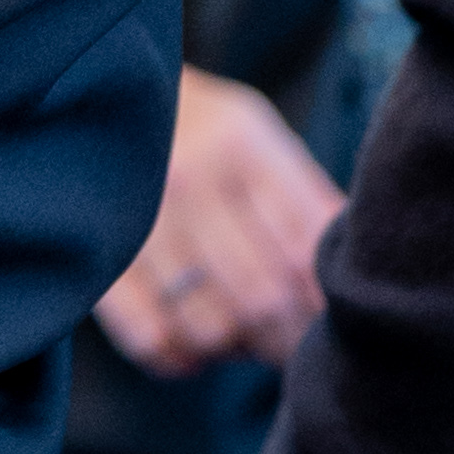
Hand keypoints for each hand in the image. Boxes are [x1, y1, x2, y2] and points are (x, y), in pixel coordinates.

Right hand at [94, 68, 342, 374]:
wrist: (101, 94)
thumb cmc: (201, 131)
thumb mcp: (259, 138)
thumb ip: (306, 199)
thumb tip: (354, 272)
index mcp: (242, 145)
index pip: (302, 253)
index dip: (321, 307)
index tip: (328, 326)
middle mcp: (189, 179)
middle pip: (258, 299)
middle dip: (283, 340)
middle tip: (289, 346)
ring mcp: (138, 218)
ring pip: (206, 326)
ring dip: (234, 351)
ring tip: (242, 342)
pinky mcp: (98, 254)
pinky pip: (145, 336)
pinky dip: (176, 358)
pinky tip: (190, 348)